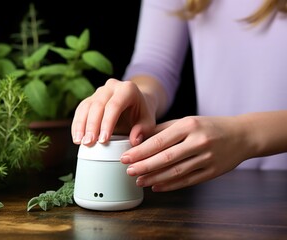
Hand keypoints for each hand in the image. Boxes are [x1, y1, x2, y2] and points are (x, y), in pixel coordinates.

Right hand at [71, 78, 155, 145]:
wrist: (136, 104)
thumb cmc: (142, 114)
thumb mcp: (148, 122)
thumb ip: (143, 130)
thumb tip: (134, 141)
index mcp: (127, 89)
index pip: (114, 105)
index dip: (107, 123)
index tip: (103, 141)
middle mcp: (111, 87)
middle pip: (98, 105)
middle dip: (92, 125)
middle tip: (89, 143)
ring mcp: (99, 92)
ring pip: (86, 107)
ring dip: (81, 125)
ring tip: (80, 142)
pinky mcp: (90, 99)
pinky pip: (80, 110)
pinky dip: (77, 125)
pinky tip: (76, 138)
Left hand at [121, 116, 249, 191]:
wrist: (242, 135)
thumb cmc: (209, 126)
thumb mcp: (187, 121)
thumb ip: (163, 129)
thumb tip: (138, 138)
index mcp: (189, 125)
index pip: (160, 141)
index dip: (140, 151)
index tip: (126, 157)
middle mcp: (198, 141)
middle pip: (166, 158)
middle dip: (144, 166)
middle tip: (128, 171)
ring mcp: (207, 158)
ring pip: (176, 171)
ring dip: (155, 178)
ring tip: (139, 181)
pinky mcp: (213, 171)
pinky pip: (188, 180)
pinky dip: (171, 185)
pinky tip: (157, 187)